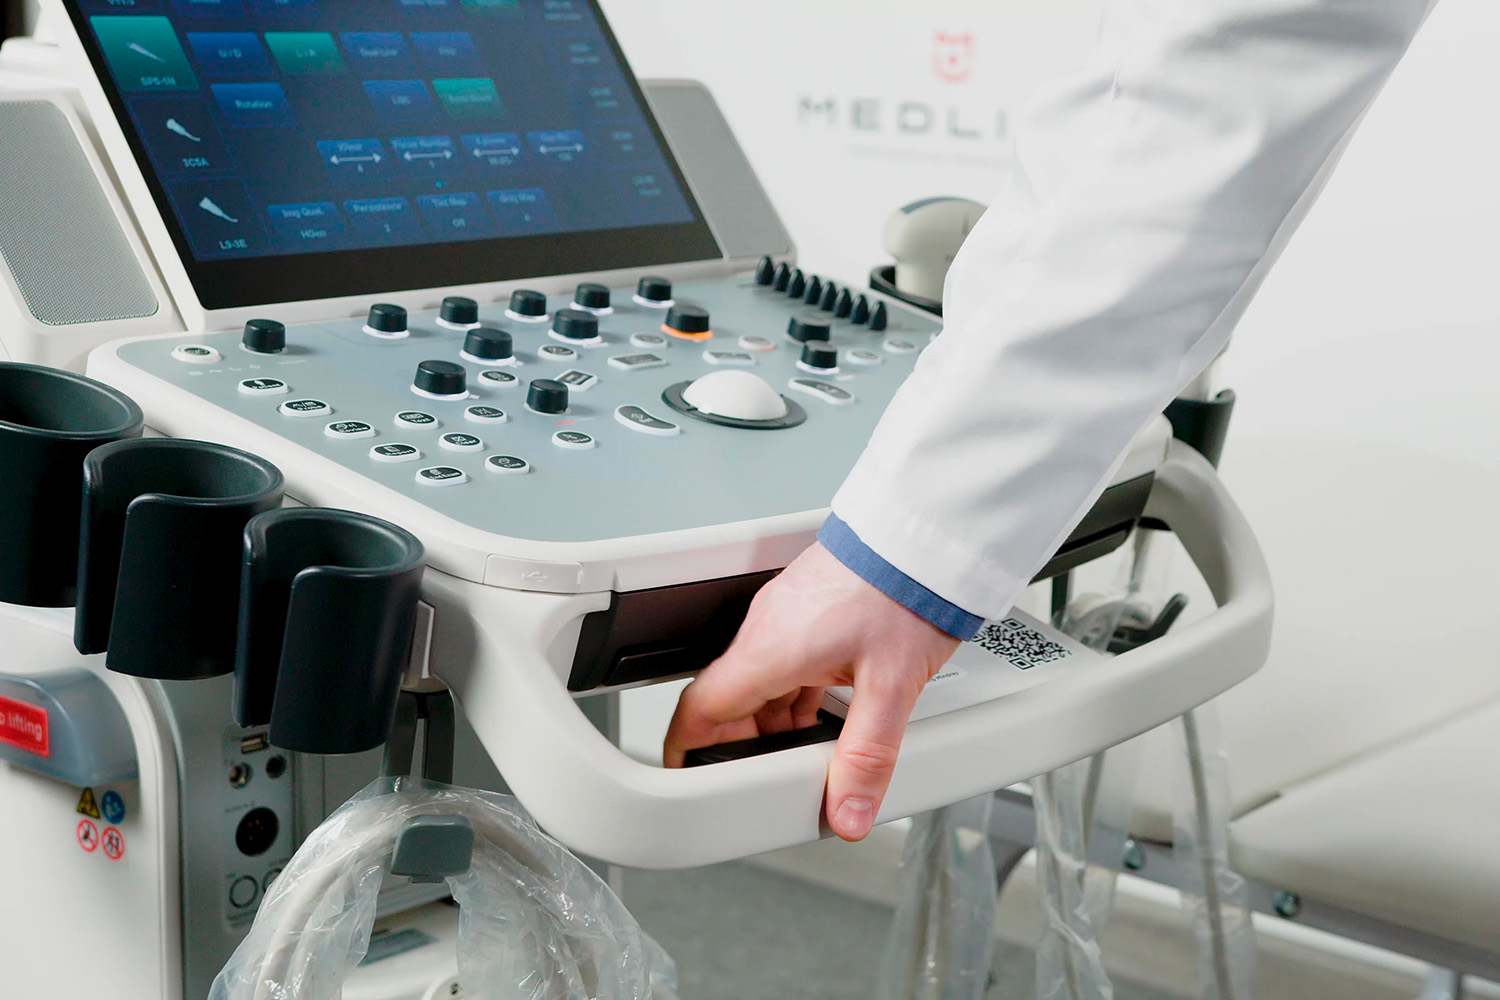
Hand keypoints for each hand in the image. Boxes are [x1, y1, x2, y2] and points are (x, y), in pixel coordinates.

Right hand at [663, 543, 959, 840]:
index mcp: (770, 649)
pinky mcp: (808, 604)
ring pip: (758, 679)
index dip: (685, 748)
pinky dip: (793, 692)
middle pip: (728, 698)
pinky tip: (826, 707)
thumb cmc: (904, 589)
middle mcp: (766, 627)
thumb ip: (867, 757)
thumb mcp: (891, 687)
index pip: (700, 707)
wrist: (922, 534)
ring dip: (772, 719)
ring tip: (804, 751)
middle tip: (761, 776)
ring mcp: (785, 612)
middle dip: (740, 743)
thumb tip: (849, 812)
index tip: (683, 774)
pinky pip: (782, 658)